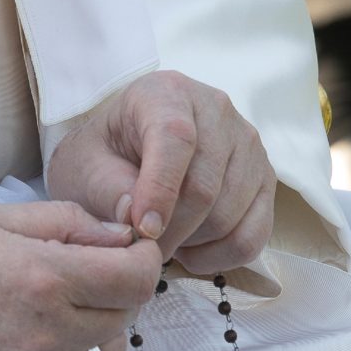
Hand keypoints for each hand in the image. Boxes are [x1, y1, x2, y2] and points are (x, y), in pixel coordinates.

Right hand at [0, 201, 161, 350]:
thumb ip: (67, 224)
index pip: (136, 279)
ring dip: (93, 326)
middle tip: (81, 266)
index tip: (127, 246)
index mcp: (41, 280)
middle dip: (116, 287)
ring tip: (50, 301)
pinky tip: (28, 333)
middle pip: (125, 317)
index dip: (141, 257)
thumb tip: (121, 237)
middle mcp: (43, 337)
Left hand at [46, 70, 275, 272]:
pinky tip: (192, 250)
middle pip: (204, 187)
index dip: (160, 190)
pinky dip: (221, 256)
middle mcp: (217, 109)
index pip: (175, 138)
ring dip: (192, 244)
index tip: (142, 230)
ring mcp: (247, 143)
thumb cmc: (103, 157)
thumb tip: (136, 220)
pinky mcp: (264, 177)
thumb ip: (107, 189)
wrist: (124, 154)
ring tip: (162, 241)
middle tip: (141, 250)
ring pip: (229, 215)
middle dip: (170, 231)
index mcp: (166, 93)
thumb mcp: (85, 167)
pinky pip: (254, 233)